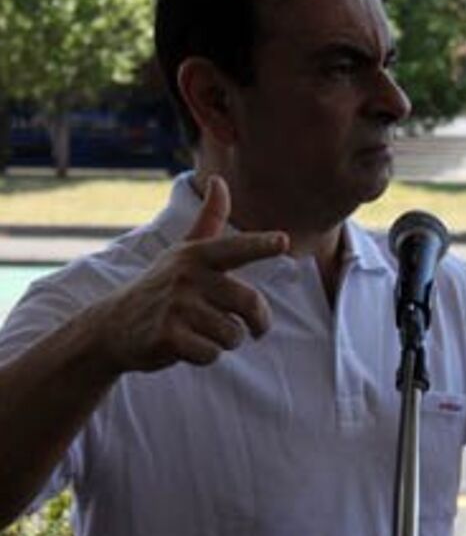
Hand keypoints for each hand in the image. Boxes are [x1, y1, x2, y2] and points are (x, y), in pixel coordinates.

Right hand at [93, 175, 287, 372]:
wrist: (113, 326)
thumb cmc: (161, 286)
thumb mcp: (183, 251)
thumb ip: (208, 219)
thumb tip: (219, 179)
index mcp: (197, 255)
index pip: (236, 248)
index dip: (261, 246)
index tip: (283, 242)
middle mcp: (187, 276)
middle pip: (249, 303)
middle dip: (258, 323)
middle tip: (254, 329)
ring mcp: (176, 306)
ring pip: (232, 334)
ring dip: (226, 342)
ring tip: (203, 332)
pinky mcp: (166, 335)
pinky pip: (211, 354)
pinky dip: (206, 356)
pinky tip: (187, 346)